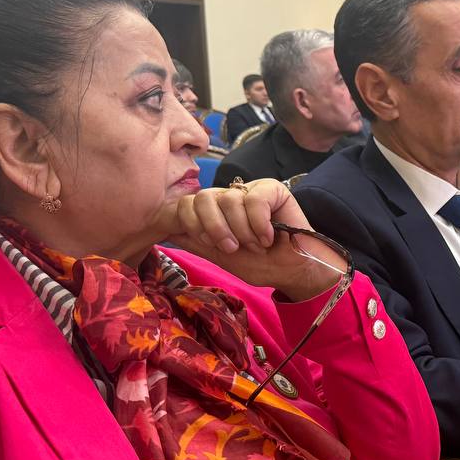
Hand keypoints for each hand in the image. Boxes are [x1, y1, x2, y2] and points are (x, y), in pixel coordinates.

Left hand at [156, 179, 346, 299]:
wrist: (294, 271)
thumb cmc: (262, 265)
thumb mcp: (221, 256)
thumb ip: (196, 241)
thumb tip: (165, 230)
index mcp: (214, 212)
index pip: (187, 203)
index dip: (193, 223)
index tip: (212, 244)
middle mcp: (229, 197)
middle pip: (203, 197)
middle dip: (215, 228)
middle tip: (233, 247)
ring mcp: (250, 191)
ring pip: (229, 200)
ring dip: (242, 231)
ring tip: (257, 245)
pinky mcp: (271, 189)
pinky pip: (254, 200)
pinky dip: (259, 224)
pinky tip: (270, 237)